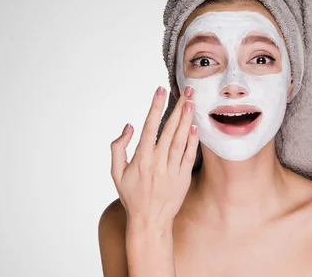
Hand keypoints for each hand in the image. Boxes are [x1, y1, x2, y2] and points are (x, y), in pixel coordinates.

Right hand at [109, 85, 198, 228]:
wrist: (149, 221)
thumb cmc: (132, 196)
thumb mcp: (116, 173)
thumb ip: (118, 148)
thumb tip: (128, 127)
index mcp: (141, 159)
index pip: (149, 126)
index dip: (156, 107)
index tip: (161, 90)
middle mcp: (157, 162)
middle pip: (169, 129)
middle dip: (178, 108)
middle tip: (187, 90)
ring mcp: (172, 170)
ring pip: (180, 140)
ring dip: (187, 120)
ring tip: (192, 102)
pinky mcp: (183, 177)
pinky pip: (189, 155)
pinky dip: (192, 141)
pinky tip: (195, 127)